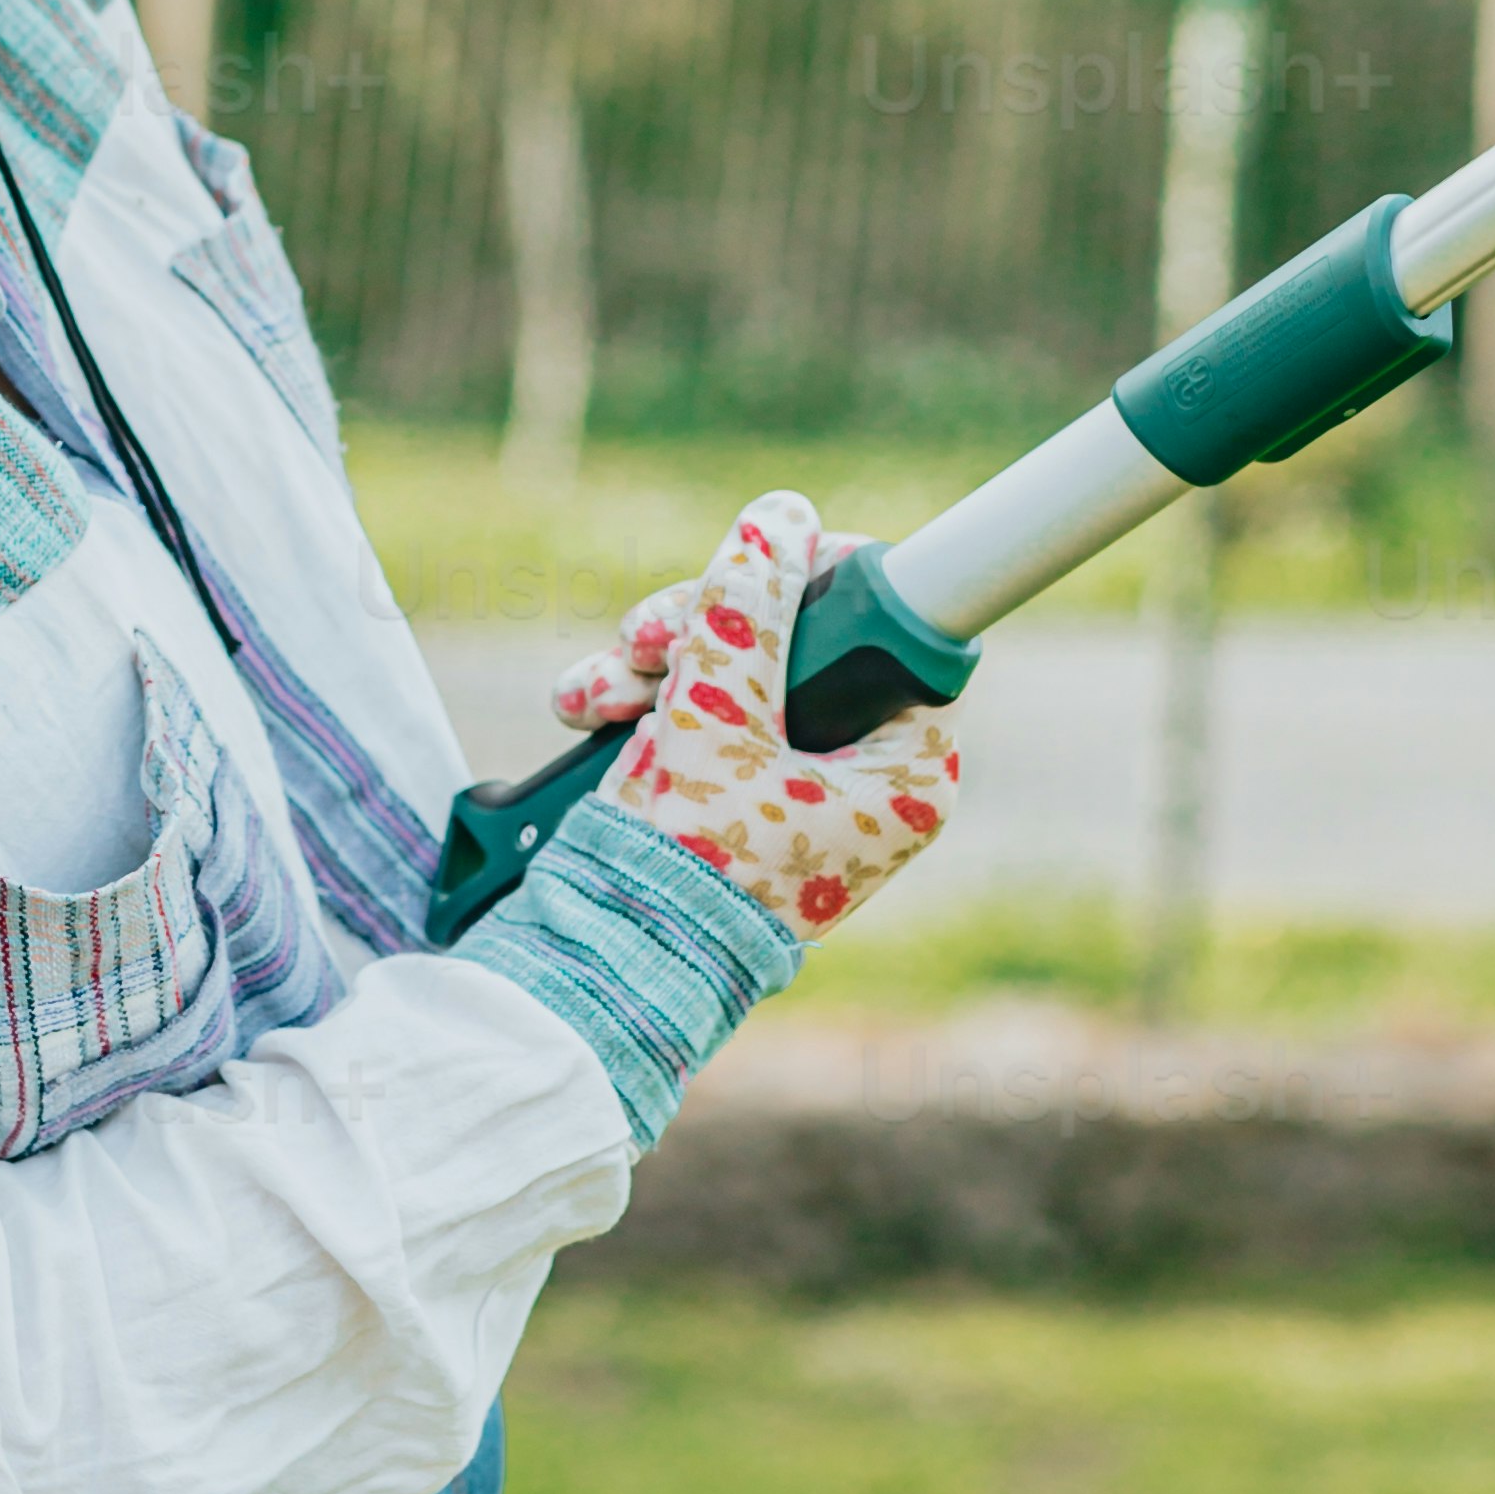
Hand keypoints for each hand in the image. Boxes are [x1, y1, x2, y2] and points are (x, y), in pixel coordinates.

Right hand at [556, 485, 956, 942]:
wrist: (611, 975)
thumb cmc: (685, 868)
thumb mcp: (715, 721)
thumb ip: (746, 612)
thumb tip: (780, 519)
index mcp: (903, 768)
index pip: (892, 628)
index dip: (818, 575)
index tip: (756, 558)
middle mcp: (866, 778)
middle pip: (800, 643)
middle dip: (699, 631)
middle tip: (637, 637)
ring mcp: (804, 793)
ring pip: (741, 676)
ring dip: (655, 667)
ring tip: (591, 697)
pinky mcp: (745, 805)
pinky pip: (710, 721)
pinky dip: (651, 710)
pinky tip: (596, 719)